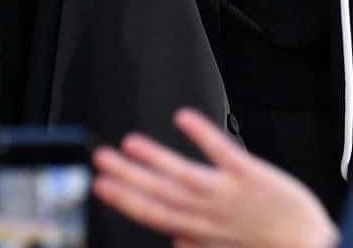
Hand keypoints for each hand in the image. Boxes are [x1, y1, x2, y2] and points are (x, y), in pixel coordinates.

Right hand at [93, 108, 339, 247]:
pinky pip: (223, 152)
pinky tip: (184, 118)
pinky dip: (202, 135)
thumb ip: (202, 245)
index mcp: (205, 233)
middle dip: (127, 178)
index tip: (102, 186)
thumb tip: (175, 240)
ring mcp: (230, 195)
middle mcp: (212, 215)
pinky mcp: (252, 176)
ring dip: (154, 158)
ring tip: (129, 143)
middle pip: (162, 195)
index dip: (126, 201)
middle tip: (100, 159)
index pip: (156, 216)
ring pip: (184, 177)